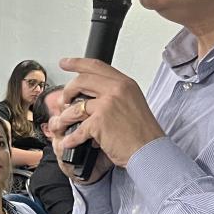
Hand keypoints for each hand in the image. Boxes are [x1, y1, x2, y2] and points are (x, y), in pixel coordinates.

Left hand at [52, 57, 166, 175]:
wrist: (150, 151)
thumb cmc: (143, 133)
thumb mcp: (133, 103)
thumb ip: (115, 94)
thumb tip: (93, 95)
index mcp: (125, 84)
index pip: (96, 66)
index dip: (77, 63)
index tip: (65, 63)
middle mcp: (116, 90)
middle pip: (81, 82)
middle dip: (67, 91)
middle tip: (64, 100)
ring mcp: (107, 105)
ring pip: (75, 106)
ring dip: (65, 117)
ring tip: (63, 124)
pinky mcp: (99, 122)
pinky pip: (77, 129)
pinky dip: (72, 138)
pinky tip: (70, 142)